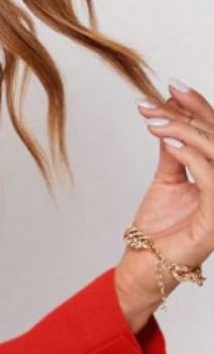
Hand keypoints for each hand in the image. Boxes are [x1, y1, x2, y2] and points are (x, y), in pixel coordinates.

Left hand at [126, 80, 213, 302]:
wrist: (146, 267)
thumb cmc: (159, 229)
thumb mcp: (166, 180)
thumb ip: (173, 150)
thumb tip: (168, 113)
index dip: (198, 106)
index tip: (171, 86)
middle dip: (189, 114)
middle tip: (155, 101)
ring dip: (185, 132)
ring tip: (155, 121)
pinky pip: (212, 179)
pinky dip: (191, 156)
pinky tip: (168, 143)